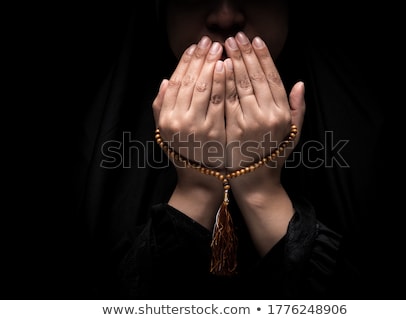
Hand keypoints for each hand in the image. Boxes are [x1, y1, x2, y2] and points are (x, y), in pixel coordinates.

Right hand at [152, 36, 226, 228]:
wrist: (201, 180)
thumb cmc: (185, 153)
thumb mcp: (165, 132)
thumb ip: (161, 106)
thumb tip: (165, 80)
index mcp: (165, 118)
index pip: (176, 82)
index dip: (185, 62)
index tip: (194, 47)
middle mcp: (177, 121)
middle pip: (189, 81)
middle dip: (200, 58)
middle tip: (210, 41)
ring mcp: (195, 126)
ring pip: (203, 88)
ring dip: (212, 65)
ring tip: (220, 48)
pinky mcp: (214, 132)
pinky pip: (219, 102)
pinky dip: (222, 82)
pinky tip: (227, 68)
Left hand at [222, 32, 305, 254]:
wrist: (254, 182)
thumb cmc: (274, 156)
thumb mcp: (293, 134)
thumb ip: (297, 108)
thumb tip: (299, 83)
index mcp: (282, 115)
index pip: (272, 78)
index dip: (264, 57)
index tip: (256, 40)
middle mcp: (266, 117)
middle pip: (254, 78)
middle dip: (244, 54)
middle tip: (235, 37)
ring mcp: (247, 124)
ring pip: (239, 86)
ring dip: (231, 62)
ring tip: (224, 46)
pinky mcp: (230, 130)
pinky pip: (225, 101)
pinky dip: (221, 83)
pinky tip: (217, 68)